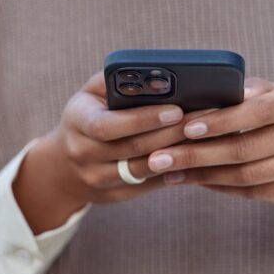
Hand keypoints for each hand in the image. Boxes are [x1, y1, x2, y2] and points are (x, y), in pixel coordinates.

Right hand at [14, 72, 200, 232]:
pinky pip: (150, 183)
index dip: (142, 119)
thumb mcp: (94, 93)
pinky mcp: (115, 194)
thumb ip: (119, 81)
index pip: (107, 125)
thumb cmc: (90, 114)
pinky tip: (197, 156)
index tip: (176, 109)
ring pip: (145, 169)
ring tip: (207, 136)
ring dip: (179, 153)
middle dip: (172, 133)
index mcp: (77, 121)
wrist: (65, 163)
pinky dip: (174, 169)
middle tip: (206, 119)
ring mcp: (97, 178)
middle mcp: (82, 153)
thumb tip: (159, 79)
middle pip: (133, 148)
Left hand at [145, 79, 273, 203]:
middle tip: (159, 157)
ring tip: (169, 172)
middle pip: (244, 150)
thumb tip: (200, 98)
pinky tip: (196, 181)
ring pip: (246, 176)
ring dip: (202, 175)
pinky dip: (221, 187)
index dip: (221, 120)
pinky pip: (255, 193)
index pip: (256, 111)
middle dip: (196, 154)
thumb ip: (247, 94)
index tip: (186, 127)